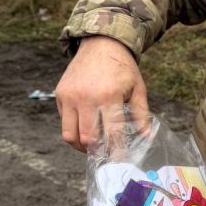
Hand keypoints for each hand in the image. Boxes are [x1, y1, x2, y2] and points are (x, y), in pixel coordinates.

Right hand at [55, 35, 149, 151]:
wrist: (101, 44)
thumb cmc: (122, 68)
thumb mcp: (137, 88)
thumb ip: (141, 114)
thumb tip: (145, 138)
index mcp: (109, 96)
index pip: (112, 133)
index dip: (116, 151)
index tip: (120, 161)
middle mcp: (87, 97)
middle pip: (89, 139)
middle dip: (98, 152)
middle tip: (106, 156)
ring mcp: (70, 96)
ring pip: (71, 135)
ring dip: (82, 147)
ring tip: (93, 147)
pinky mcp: (60, 95)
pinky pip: (63, 122)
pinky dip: (73, 131)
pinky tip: (85, 130)